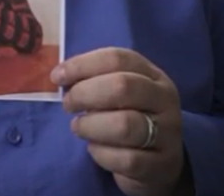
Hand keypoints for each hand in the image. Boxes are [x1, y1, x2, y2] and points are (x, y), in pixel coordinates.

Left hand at [51, 48, 188, 195]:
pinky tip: (94, 149)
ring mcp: (166, 134)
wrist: (161, 164)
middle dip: (85, 93)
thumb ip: (96, 80)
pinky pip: (126, 158)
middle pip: (122, 87)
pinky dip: (101, 154)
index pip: (117, 58)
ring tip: (79, 127)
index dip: (83, 64)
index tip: (57, 76)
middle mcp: (164, 100)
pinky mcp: (159, 165)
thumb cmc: (131, 119)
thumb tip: (60, 75)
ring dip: (91, 126)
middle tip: (68, 104)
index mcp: (153, 76)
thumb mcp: (121, 95)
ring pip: (124, 125)